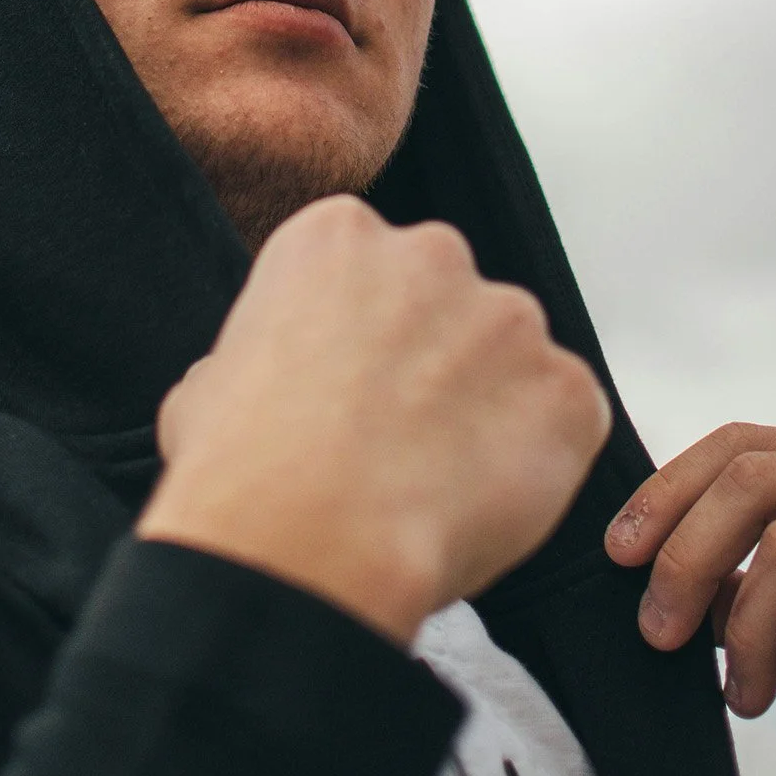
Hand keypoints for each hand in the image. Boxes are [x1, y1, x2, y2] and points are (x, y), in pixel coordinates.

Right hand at [137, 194, 610, 644]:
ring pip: (511, 362)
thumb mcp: (208, 384)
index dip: (361, 337)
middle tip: (399, 439)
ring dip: (488, 410)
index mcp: (338, 235)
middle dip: (433, 361)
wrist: (305, 540)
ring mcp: (509, 318)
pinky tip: (481, 505)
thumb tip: (262, 383)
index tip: (350, 388)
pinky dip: (539, 464)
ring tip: (436, 485)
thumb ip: (259, 356)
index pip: (369, 269)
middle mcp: (432, 253)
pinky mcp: (567, 390)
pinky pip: (565, 422)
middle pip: (448, 301)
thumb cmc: (243, 468)